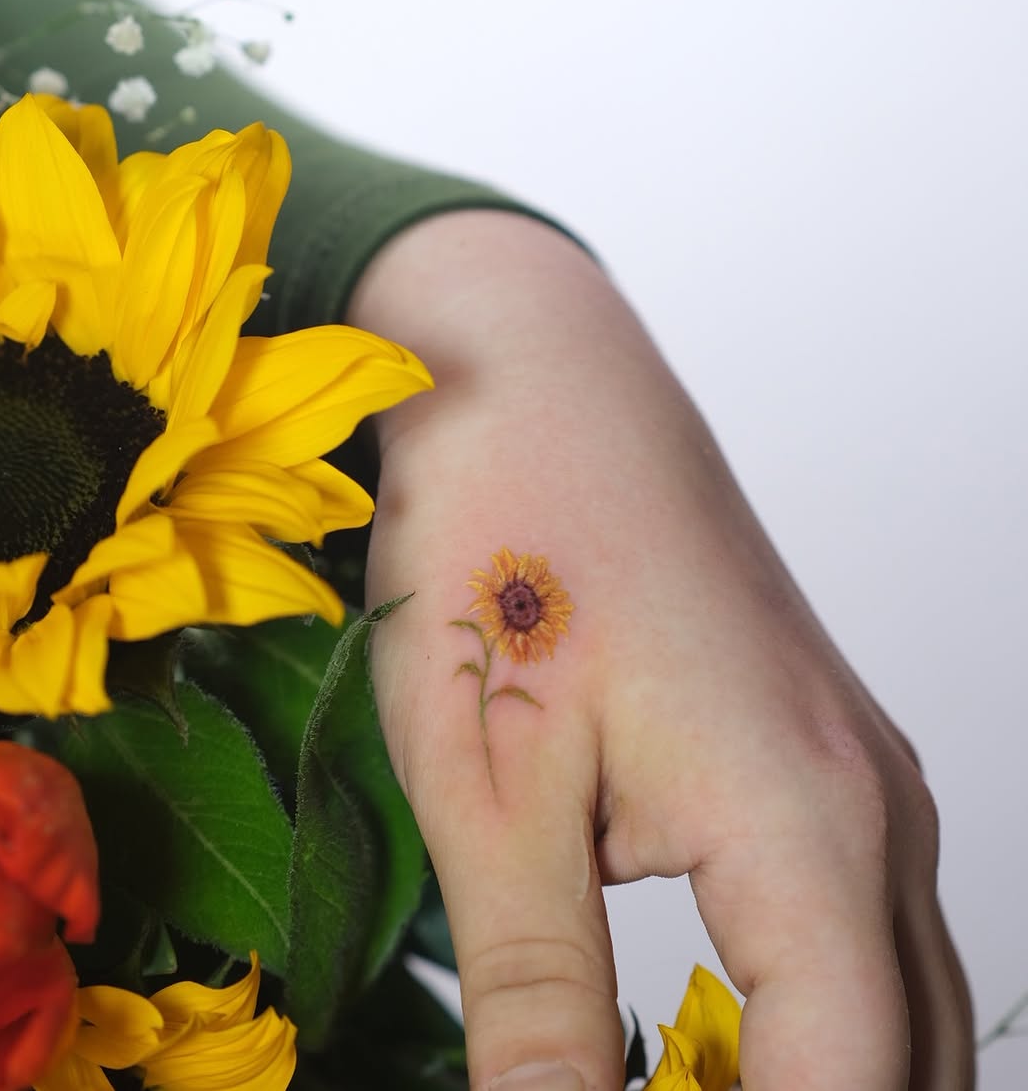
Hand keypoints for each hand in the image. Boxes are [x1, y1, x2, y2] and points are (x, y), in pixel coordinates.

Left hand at [348, 211, 973, 1090]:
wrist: (536, 382)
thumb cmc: (506, 540)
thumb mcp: (492, 789)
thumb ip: (542, 990)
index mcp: (809, 825)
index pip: (843, 1088)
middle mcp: (875, 804)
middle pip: (909, 1061)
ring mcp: (859, 770)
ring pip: (896, 998)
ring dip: (807, 1077)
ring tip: (671, 1083)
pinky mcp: (814, 748)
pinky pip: (852, 922)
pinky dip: (801, 1011)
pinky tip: (697, 1029)